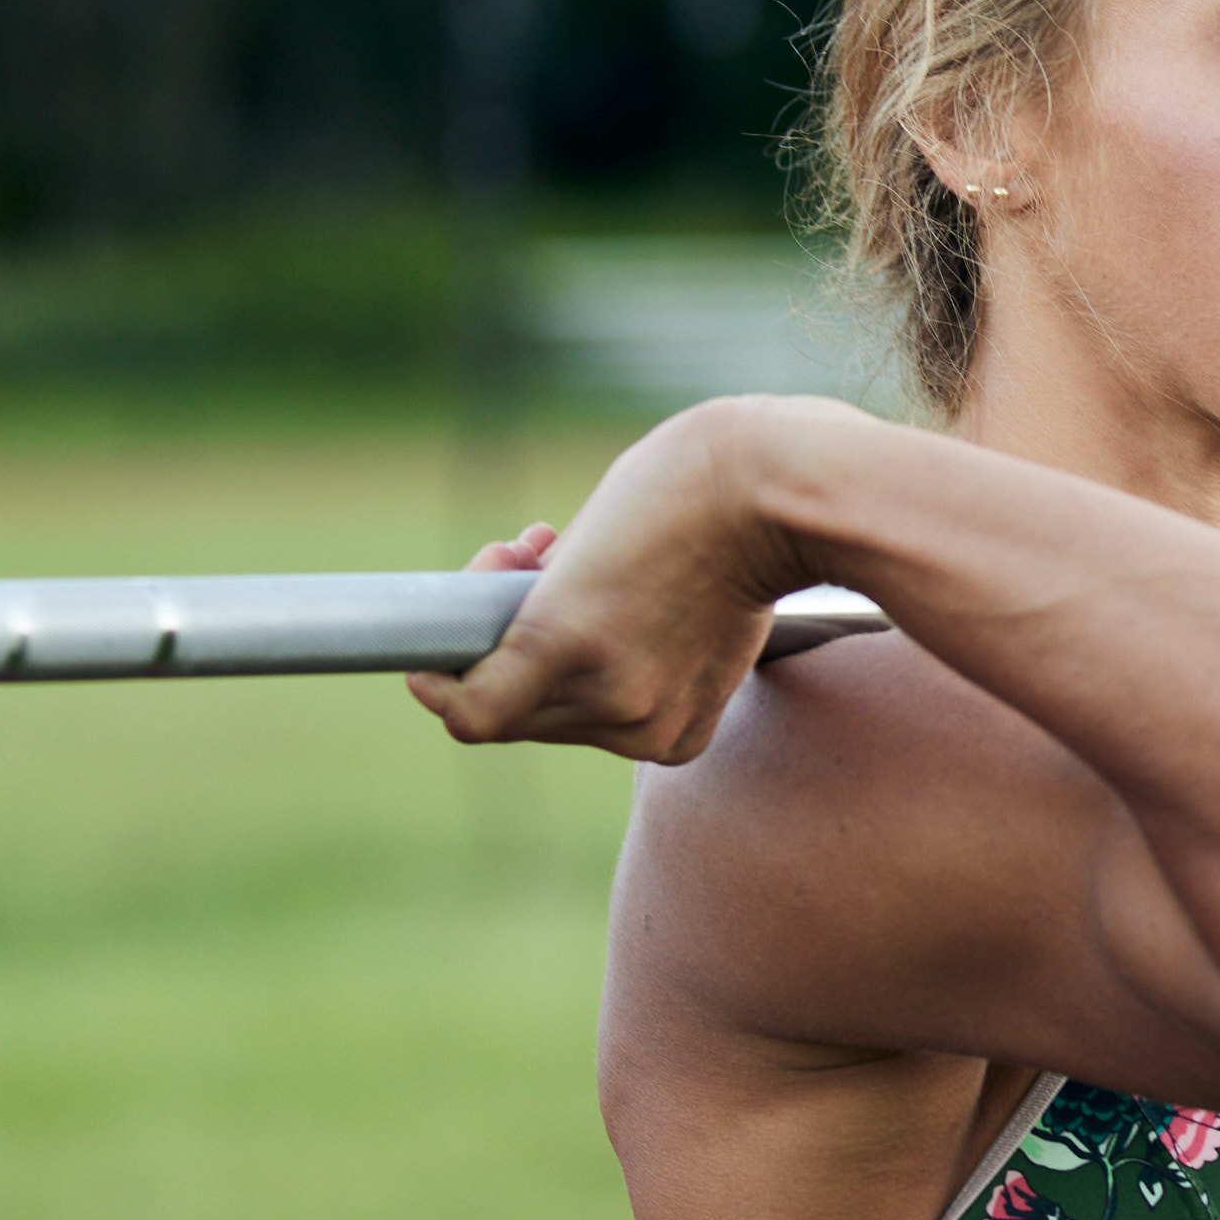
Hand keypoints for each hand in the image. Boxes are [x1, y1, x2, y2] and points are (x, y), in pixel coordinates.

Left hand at [404, 399, 825, 762]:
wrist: (779, 497)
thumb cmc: (672, 489)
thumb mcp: (577, 538)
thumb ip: (535, 600)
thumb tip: (509, 631)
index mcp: (561, 642)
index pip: (466, 712)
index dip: (440, 677)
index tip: (445, 633)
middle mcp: (606, 699)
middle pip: (510, 714)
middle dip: (502, 653)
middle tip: (528, 569)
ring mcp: (653, 722)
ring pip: (563, 722)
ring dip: (558, 668)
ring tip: (594, 587)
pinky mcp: (689, 730)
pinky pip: (621, 728)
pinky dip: (613, 689)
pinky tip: (636, 626)